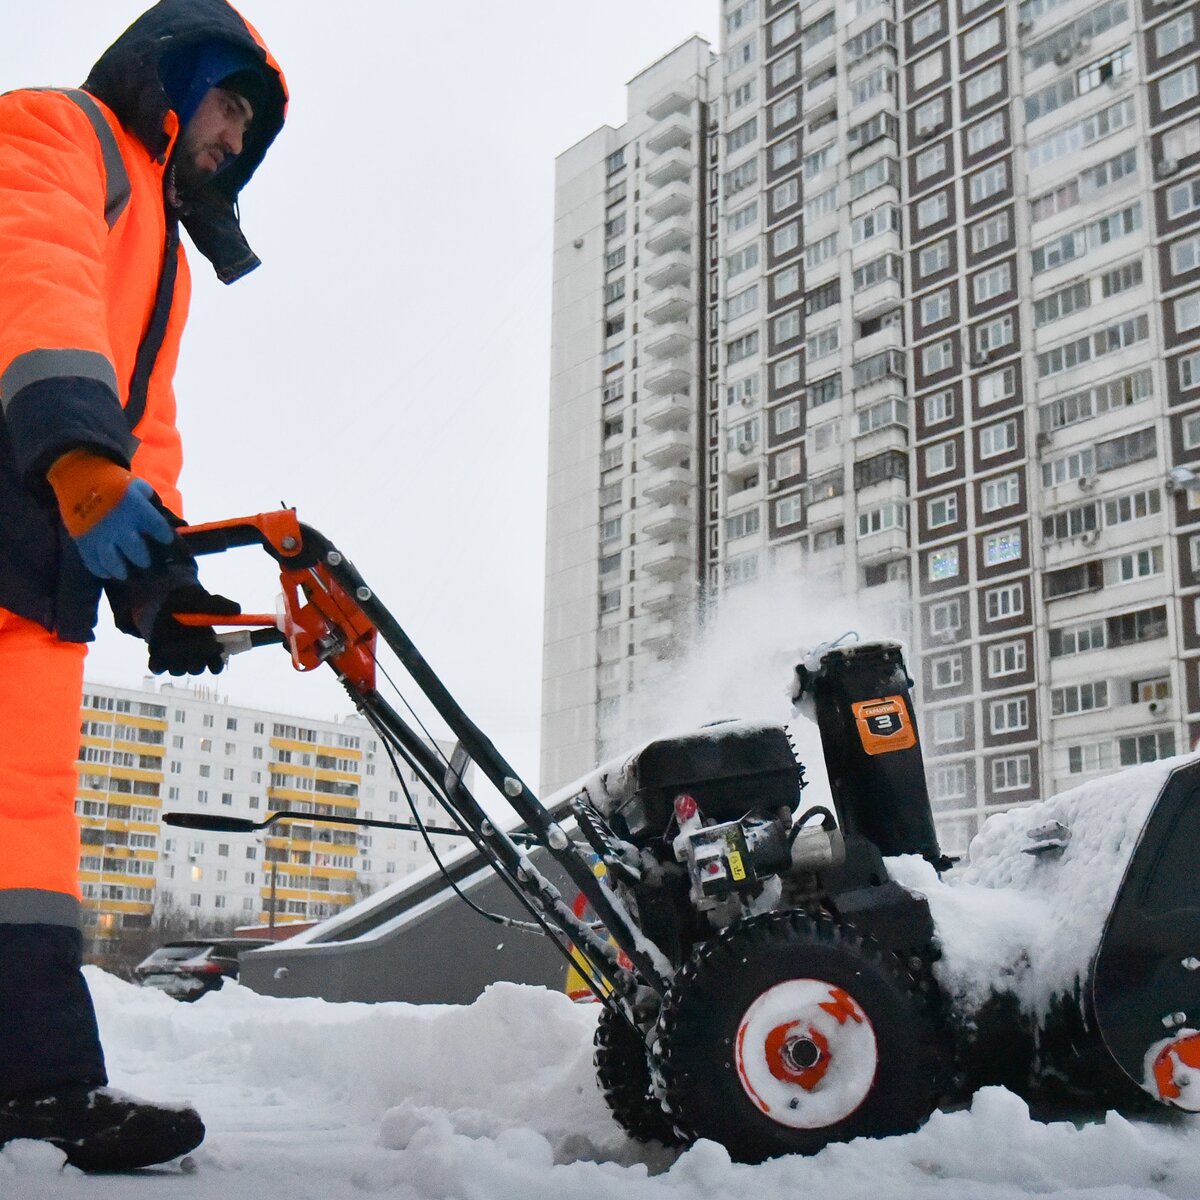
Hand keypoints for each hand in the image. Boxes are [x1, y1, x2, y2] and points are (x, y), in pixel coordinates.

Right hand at [47, 450, 173, 579]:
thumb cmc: (115, 482)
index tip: (167, 543)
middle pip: (137, 552)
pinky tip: (108, 571)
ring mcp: (100, 534)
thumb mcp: (139, 487)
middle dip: (144, 560)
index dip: (166, 538)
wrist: (80, 476)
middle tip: (146, 562)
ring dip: (122, 571)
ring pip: (113, 562)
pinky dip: (101, 570)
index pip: (158, 529)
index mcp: (136, 508)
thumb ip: (152, 504)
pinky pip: (92, 562)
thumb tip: (166, 521)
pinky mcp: (83, 540)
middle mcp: (119, 524)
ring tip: (126, 573)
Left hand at [146, 585, 241, 675]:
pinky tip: (159, 648)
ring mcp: (175, 659)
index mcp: (209, 648)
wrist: (166, 600)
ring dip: (175, 660)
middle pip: (196, 670)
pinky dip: (157, 663)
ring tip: (172, 644)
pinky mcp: (158, 657)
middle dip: (193, 661)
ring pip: (177, 670)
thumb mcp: (206, 600)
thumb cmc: (191, 602)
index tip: (214, 650)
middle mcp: (193, 657)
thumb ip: (221, 605)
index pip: (216, 665)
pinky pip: (157, 668)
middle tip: (191, 646)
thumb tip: (237, 610)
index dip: (215, 664)